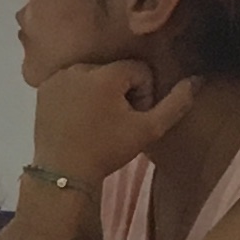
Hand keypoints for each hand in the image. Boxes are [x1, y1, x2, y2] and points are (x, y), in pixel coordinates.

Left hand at [28, 58, 198, 188]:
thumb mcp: (149, 130)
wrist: (63, 172)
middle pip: (115, 71)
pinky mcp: (43, 89)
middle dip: (122, 92)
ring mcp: (57, 77)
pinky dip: (78, 95)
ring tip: (98, 121)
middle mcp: (79, 68)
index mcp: (105, 74)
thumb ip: (176, 104)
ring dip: (100, 93)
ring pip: (92, 76)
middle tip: (117, 121)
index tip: (135, 117)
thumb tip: (197, 79)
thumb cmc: (108, 150)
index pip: (139, 69)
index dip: (144, 93)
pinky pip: (71, 82)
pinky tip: (79, 119)